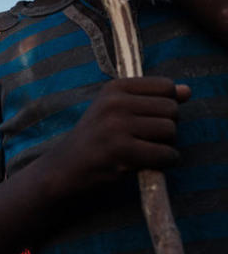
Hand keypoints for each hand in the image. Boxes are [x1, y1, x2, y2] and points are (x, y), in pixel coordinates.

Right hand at [46, 77, 189, 193]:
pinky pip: (167, 154)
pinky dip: (164, 162)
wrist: (65, 166)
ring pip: (171, 131)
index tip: (145, 118)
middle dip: (165, 127)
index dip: (165, 105)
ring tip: (142, 150)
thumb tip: (187, 91)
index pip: (166, 86)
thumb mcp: (118, 109)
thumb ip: (154, 98)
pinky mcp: (122, 151)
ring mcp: (117, 126)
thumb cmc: (96, 137)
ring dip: (165, 145)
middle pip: (172, 109)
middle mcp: (114, 103)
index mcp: (114, 88)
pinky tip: (145, 163)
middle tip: (142, 138)